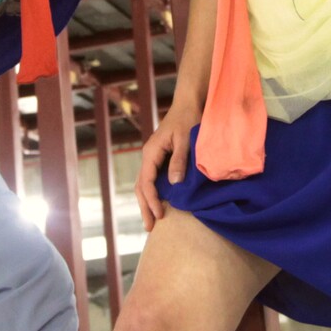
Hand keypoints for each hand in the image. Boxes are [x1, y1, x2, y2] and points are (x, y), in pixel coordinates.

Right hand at [135, 102, 198, 227]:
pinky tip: (159, 203)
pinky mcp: (161, 157)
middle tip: (150, 228)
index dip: (151, 200)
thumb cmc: (189, 118)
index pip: (145, 182)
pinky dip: (154, 193)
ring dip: (147, 202)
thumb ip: (180, 160)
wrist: (189, 103)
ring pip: (144, 184)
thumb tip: (173, 184)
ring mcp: (154, 157)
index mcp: (151, 152)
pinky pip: (153, 179)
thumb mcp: (186, 139)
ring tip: (152, 221)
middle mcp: (149, 155)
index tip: (160, 215)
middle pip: (141, 186)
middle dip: (145, 207)